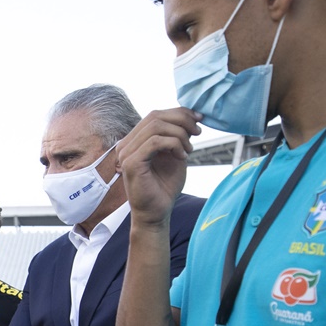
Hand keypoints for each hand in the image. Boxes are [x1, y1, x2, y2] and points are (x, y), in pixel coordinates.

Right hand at [117, 108, 201, 227]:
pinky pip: (155, 142)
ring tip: (189, 150)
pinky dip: (174, 145)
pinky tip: (182, 156)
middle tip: (198, 132)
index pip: (155, 115)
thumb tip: (189, 116)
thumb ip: (176, 136)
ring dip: (180, 135)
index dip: (179, 113)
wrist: (157, 212)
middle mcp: (126, 144)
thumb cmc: (164, 187)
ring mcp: (126, 153)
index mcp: (134, 141)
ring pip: (156, 127)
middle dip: (181, 120)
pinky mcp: (131, 163)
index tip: (198, 119)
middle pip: (155, 116)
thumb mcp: (174, 154)